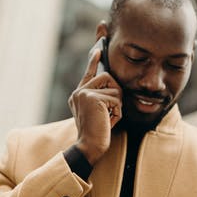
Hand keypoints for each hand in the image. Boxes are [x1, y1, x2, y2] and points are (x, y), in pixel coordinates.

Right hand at [68, 46, 122, 165]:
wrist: (89, 146)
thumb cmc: (97, 132)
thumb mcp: (97, 112)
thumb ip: (100, 97)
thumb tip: (112, 83)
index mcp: (78, 95)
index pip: (88, 73)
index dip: (94, 61)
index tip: (98, 50)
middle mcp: (79, 92)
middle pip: (107, 77)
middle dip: (116, 93)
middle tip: (111, 110)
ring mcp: (84, 94)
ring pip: (114, 88)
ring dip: (117, 104)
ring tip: (109, 117)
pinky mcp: (93, 98)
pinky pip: (116, 99)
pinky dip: (117, 112)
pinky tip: (109, 121)